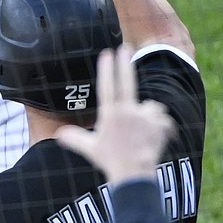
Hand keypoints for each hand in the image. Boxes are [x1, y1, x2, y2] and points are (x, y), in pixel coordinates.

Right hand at [56, 45, 176, 184]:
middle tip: (124, 48)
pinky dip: (163, 127)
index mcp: (110, 114)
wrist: (134, 175)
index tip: (107, 52)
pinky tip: (157, 139)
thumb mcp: (90, 149)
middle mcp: (127, 111)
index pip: (107, 86)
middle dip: (125, 63)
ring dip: (149, 114)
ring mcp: (145, 117)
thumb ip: (75, 138)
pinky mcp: (160, 125)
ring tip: (143, 133)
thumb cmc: (110, 162)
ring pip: (150, 107)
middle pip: (127, 82)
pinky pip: (164, 120)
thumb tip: (58, 134)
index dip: (107, 68)